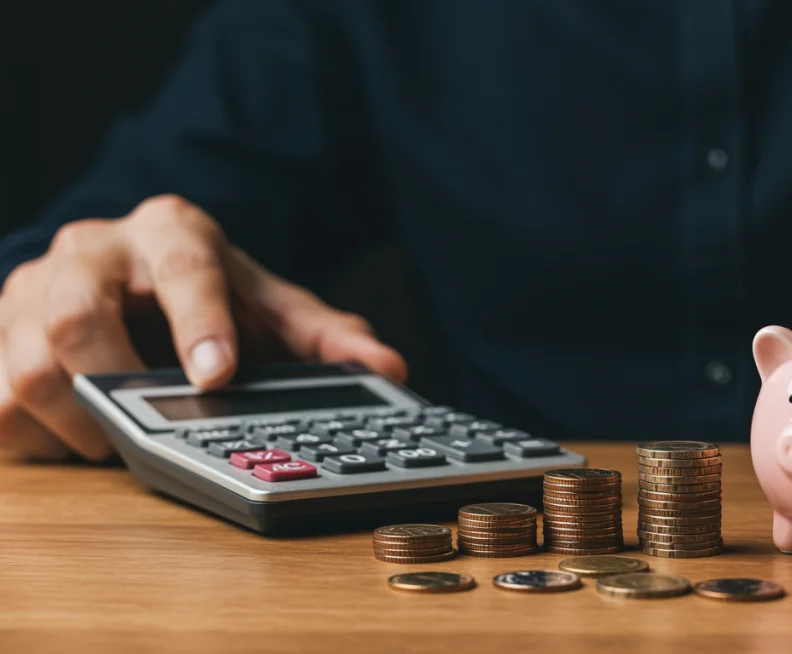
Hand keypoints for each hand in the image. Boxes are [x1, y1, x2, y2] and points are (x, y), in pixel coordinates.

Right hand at [0, 195, 406, 460]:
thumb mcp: (270, 308)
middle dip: (121, 385)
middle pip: (79, 316)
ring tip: (121, 439)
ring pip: (29, 363)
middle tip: (157, 426)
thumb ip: (326, 337)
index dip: (199, 321)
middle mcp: (92, 250)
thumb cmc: (208, 296)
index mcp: (168, 231)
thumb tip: (388, 368)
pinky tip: (76, 439)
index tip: (218, 374)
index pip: (182, 266)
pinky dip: (37, 437)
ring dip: (78, 423)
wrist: (131, 278)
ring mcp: (32, 288)